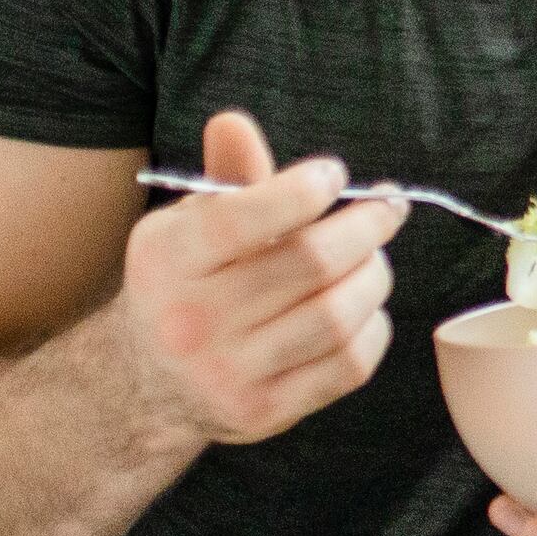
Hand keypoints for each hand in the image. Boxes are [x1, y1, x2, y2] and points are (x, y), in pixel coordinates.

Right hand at [113, 109, 407, 450]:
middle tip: (387, 209)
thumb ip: (225, 177)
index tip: (334, 175)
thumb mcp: (188, 226)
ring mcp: (227, 373)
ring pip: (336, 316)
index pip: (244, 216)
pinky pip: (347, 365)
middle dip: (365, 228)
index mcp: (167, 258)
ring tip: (376, 257)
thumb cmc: (187, 283)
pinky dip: (373, 329)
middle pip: (309, 263)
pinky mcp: (263, 413)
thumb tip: (233, 122)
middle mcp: (190, 319)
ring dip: (375, 277)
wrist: (148, 383)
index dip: (304, 190)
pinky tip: (365, 309)